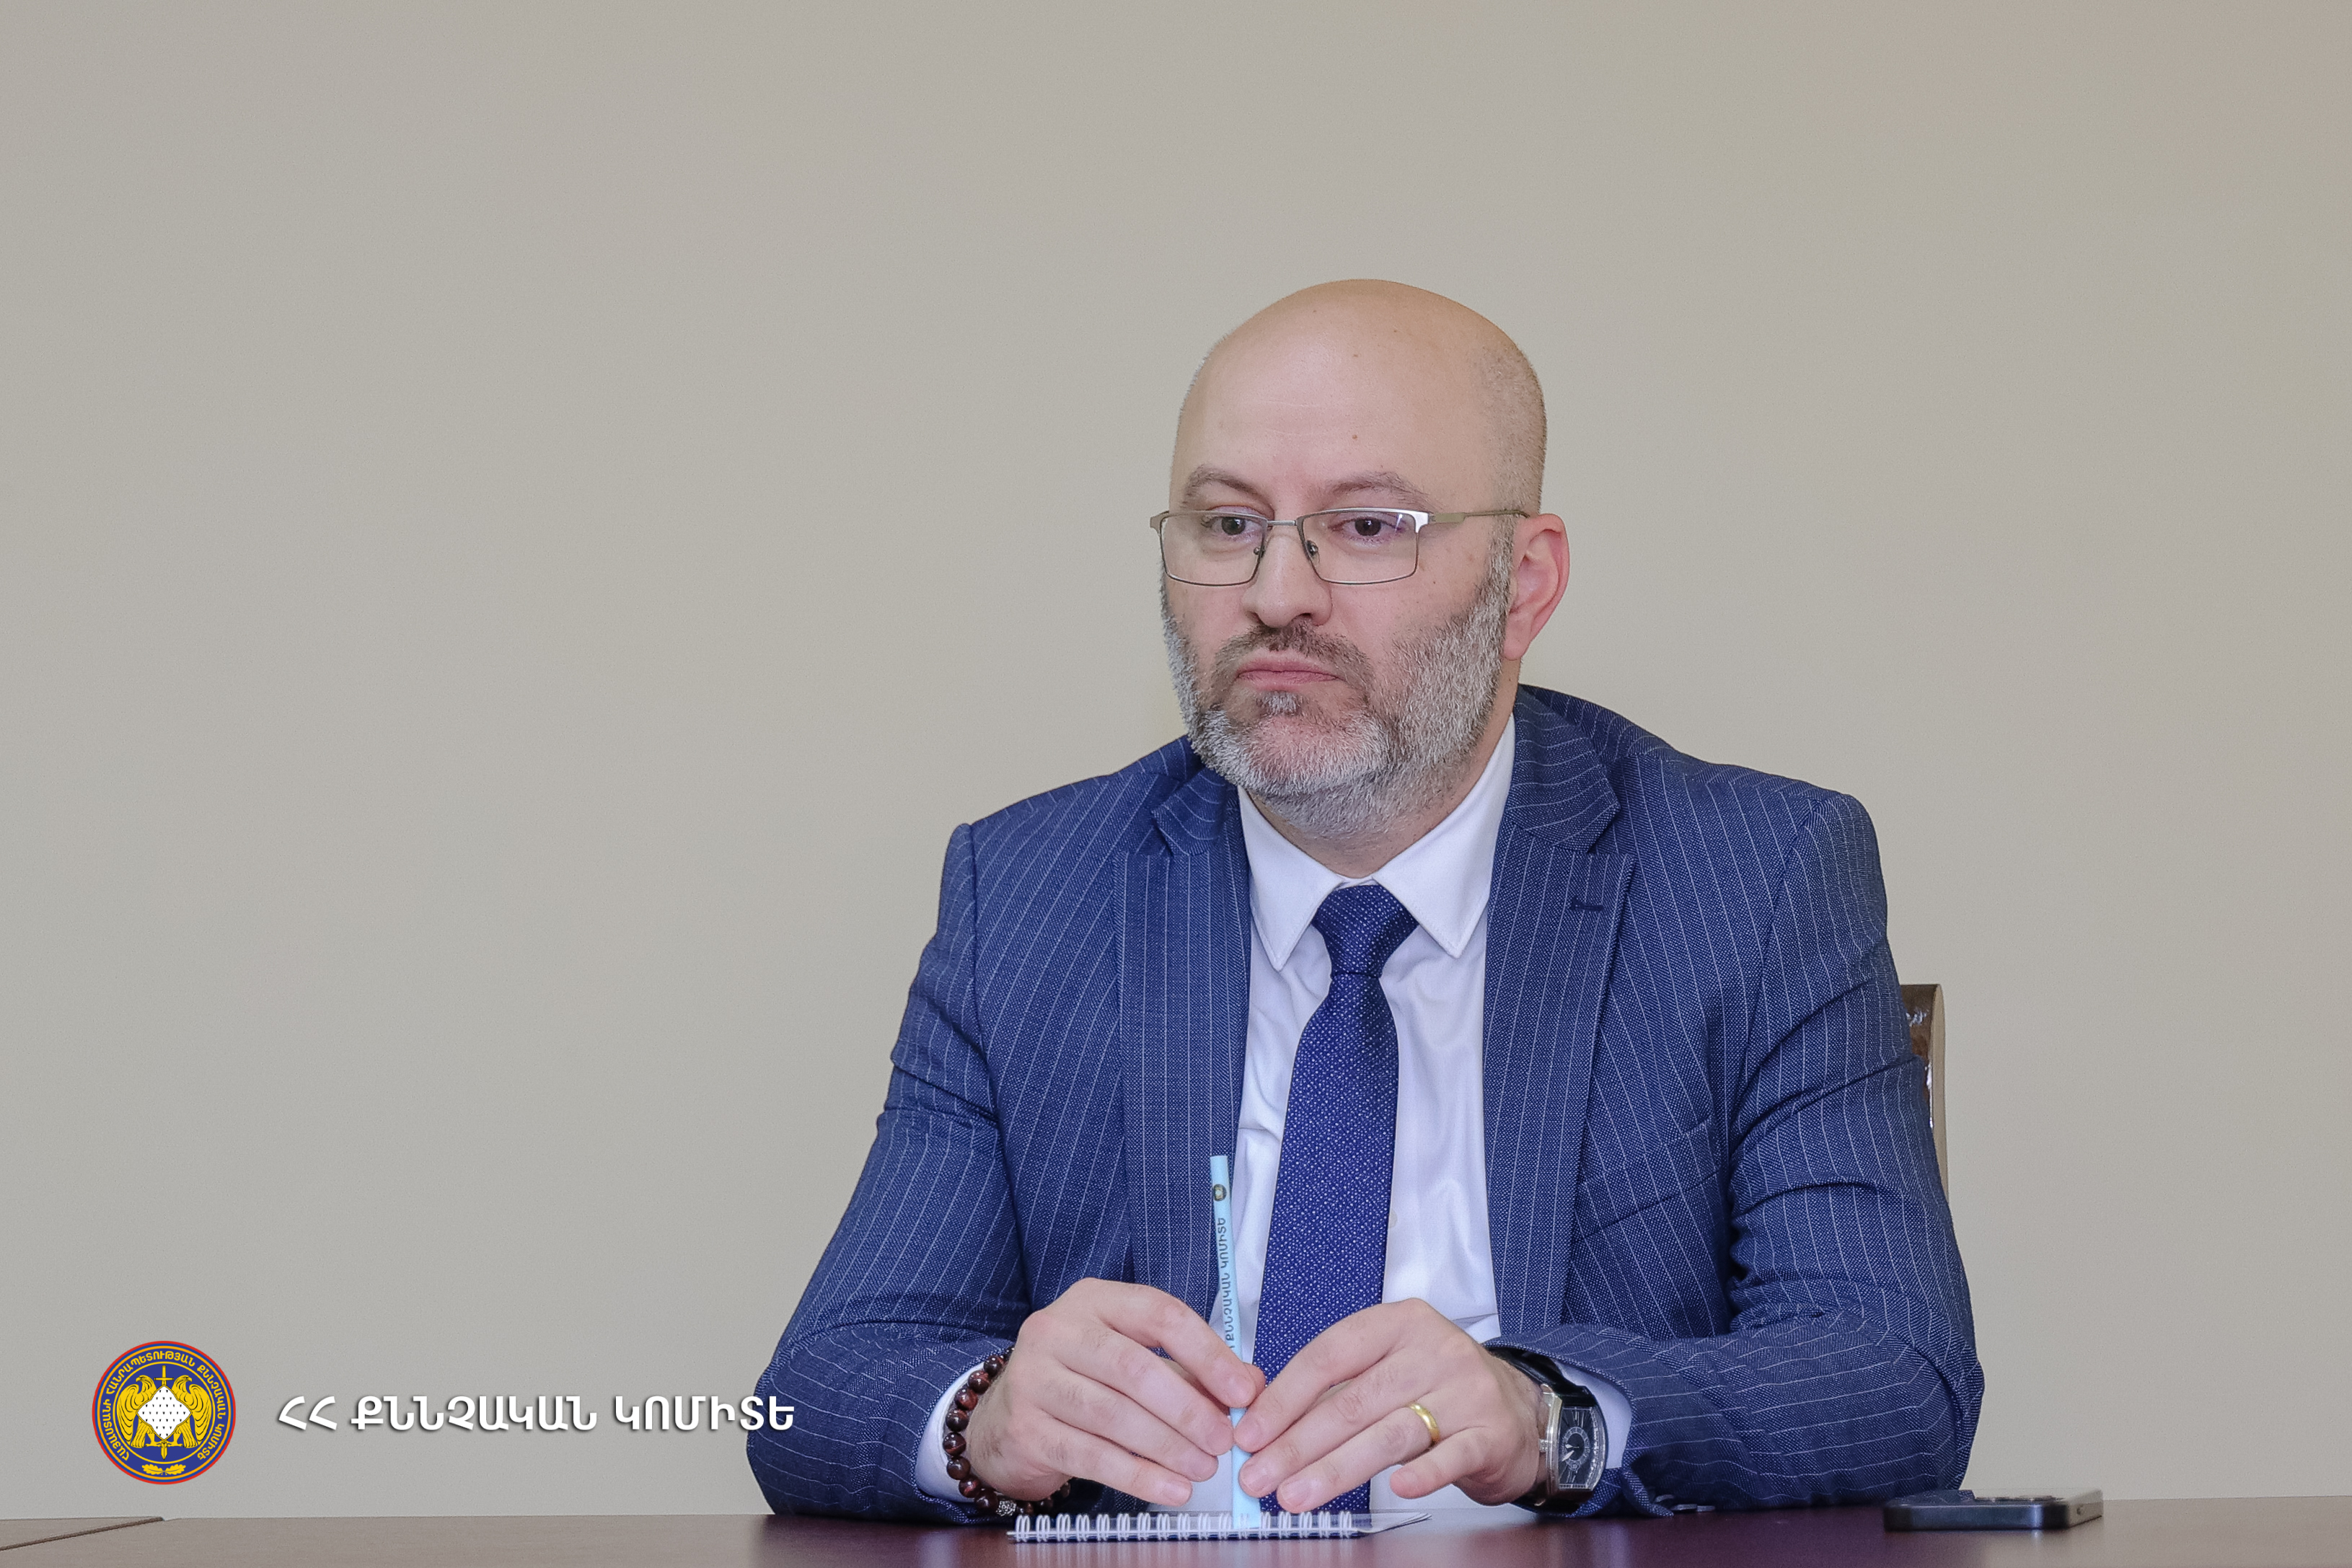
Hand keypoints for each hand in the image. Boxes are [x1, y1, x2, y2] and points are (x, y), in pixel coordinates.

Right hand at [964, 1279, 1264, 1506]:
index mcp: (1094, 1300)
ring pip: (1113, 1414)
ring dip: (1168, 1446)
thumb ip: (1189, 1369)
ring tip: (1205, 1468)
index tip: (1243, 1392)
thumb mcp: (1132, 1358)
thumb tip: (1250, 1387)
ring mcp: (1035, 1378)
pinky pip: (1091, 1455)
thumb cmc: (1083, 1382)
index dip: (1207, 1354)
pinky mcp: (1026, 1428)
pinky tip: (1171, 1490)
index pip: (1159, 1315)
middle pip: (1134, 1368)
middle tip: (1225, 1440)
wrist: (1003, 1419)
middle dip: (1188, 1408)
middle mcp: (1058, 1330)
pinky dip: (1138, 1476)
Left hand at [1233, 1299, 1544, 1510]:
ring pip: (1389, 1432)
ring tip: (1295, 1496)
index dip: (1283, 1398)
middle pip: (1353, 1401)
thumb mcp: (1391, 1369)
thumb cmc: (1439, 1389)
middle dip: (1297, 1445)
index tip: (1250, 1433)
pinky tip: (1396, 1489)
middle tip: (1259, 1477)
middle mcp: (1433, 1349)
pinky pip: (1450, 1455)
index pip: (1328, 1356)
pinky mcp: (1491, 1432)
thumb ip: (1338, 1390)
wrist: (1520, 1412)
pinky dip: (1422, 1474)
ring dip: (1334, 1469)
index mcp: (1398, 1323)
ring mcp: (1465, 1390)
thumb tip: (1266, 1425)